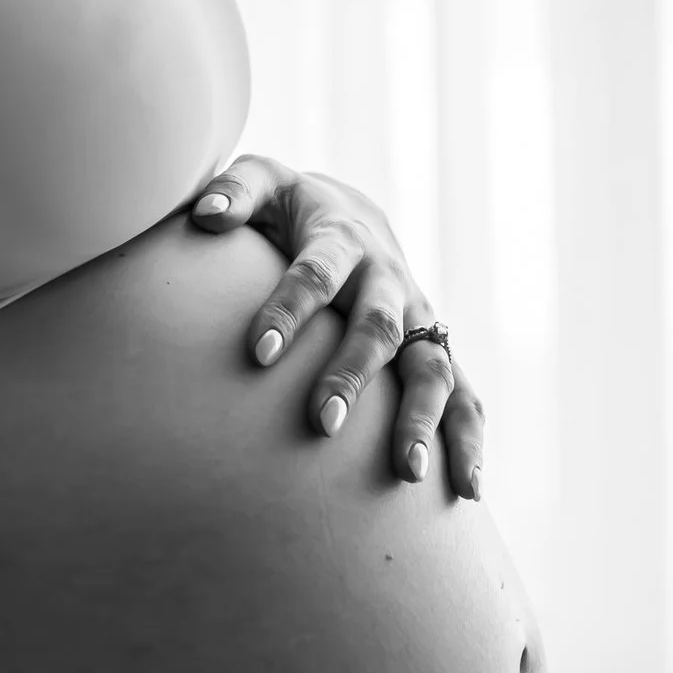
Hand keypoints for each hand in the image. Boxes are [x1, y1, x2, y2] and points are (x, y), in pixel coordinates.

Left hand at [188, 154, 486, 494]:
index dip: (289, 308)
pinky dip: (469, 439)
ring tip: (406, 472)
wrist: (353, 214)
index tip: (258, 353)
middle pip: (376, 327)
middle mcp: (388, 279)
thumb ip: (233, 192)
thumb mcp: (264, 183)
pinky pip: (463, 394)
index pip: (316, 272)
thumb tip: (204, 216)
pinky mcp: (435, 348)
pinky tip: (468, 489)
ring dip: (422, 418)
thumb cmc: (292, 208)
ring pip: (432, 367)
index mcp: (342, 238)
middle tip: (321, 423)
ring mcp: (417, 317)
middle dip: (352, 374)